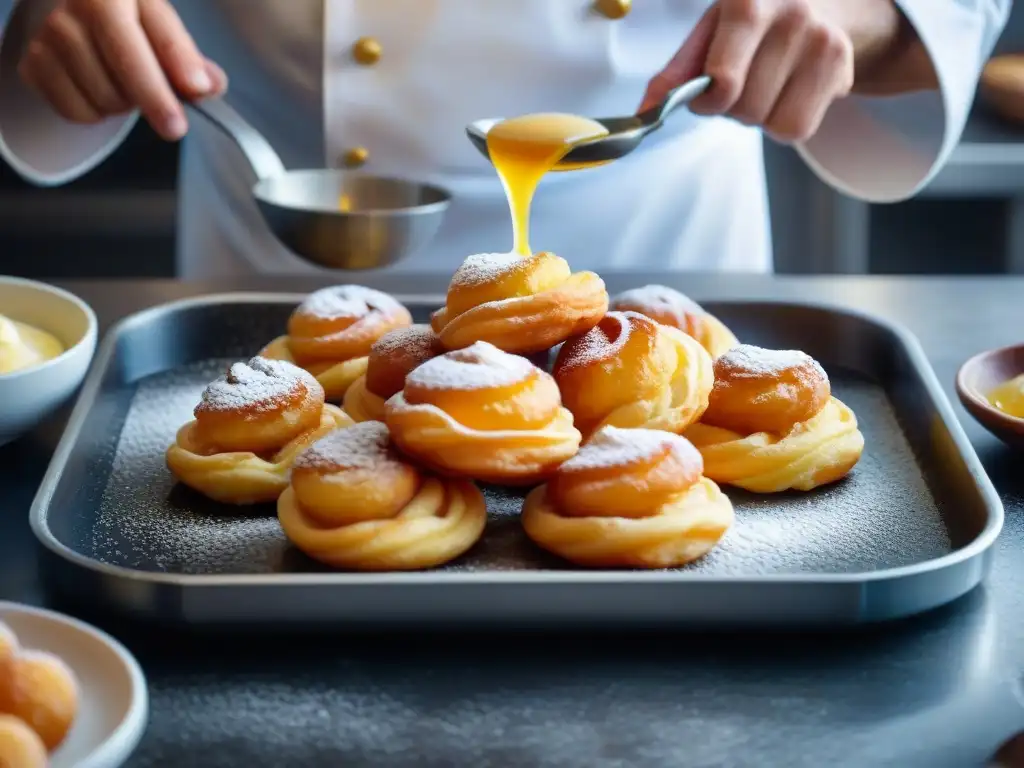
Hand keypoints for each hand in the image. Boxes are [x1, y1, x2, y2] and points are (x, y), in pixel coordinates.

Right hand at [18, 0, 227, 140]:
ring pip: (102, 98)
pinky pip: (76, 112)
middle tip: (173, 123)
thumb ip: (189, 58)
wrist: (77, 15)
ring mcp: (49, 34)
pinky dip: (95, 113)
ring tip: (124, 84)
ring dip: (123, 105)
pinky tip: (98, 89)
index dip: (174, 69)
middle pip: (124, 72)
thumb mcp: (163, 29)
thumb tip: (209, 86)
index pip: (152, 34)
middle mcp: (77, 5)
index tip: (192, 99)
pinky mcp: (32, 64)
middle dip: (152, 99)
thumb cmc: (129, 23)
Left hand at [641, 0, 888, 142]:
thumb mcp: (710, 33)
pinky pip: (798, 129)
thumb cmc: (754, 22)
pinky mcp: (842, 68)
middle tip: (744, 82)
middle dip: (735, 108)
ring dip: (761, 117)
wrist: (823, 1)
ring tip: (767, 84)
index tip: (709, 94)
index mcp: (746, 2)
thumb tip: (645, 110)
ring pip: (773, 124)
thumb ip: (677, 73)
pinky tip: (789, 91)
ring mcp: (821, 41)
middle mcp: (790, 15)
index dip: (710, 101)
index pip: (724, 82)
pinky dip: (786, 122)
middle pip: (746, 109)